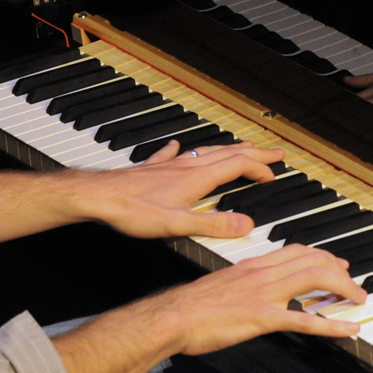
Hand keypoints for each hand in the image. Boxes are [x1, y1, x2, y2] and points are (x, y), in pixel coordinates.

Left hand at [81, 139, 282, 239]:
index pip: (237, 167)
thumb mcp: (178, 225)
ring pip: (203, 151)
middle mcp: (184, 167)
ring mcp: (167, 166)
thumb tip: (247, 225)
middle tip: (273, 152)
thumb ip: (214, 226)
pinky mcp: (149, 170)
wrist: (98, 197)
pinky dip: (179, 149)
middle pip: (226, 153)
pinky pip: (169, 154)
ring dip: (226, 149)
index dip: (259, 170)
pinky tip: (176, 146)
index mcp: (196, 179)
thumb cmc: (133, 211)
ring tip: (239, 147)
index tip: (273, 177)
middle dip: (253, 153)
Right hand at [161, 244, 363, 353]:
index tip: (334, 264)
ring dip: (343, 288)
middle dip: (339, 269)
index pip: (294, 251)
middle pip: (311, 259)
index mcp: (250, 265)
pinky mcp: (262, 317)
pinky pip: (305, 319)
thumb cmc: (187, 305)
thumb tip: (250, 292)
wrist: (173, 316)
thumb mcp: (218, 285)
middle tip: (352, 283)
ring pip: (314, 278)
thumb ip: (239, 284)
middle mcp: (260, 273)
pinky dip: (333, 324)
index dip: (320, 256)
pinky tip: (349, 329)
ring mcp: (263, 294)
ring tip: (357, 299)